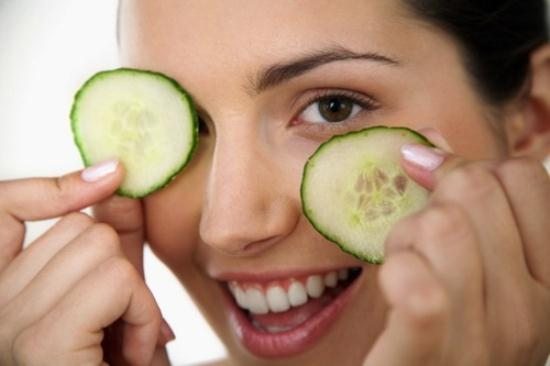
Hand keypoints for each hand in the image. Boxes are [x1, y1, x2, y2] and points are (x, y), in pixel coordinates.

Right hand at [0, 160, 170, 364]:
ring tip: (123, 343)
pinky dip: (141, 314)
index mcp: (3, 294)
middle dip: (120, 272)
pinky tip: (130, 353)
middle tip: (119, 326)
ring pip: (100, 247)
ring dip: (135, 297)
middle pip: (78, 228)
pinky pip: (113, 281)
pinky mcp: (39, 343)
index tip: (112, 175)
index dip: (55, 186)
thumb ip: (113, 247)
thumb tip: (117, 186)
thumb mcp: (117, 301)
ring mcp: (6, 325)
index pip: (3, 208)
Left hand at [363, 131, 549, 365]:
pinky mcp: (427, 361)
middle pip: (476, 190)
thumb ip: (460, 204)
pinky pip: (422, 291)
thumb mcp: (467, 267)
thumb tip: (424, 142)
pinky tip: (394, 282)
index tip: (438, 193)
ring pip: (441, 225)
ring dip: (404, 237)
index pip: (524, 177)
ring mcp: (486, 343)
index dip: (469, 172)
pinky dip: (398, 269)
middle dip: (431, 202)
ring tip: (402, 268)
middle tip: (417, 243)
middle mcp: (533, 314)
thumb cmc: (435, 331)